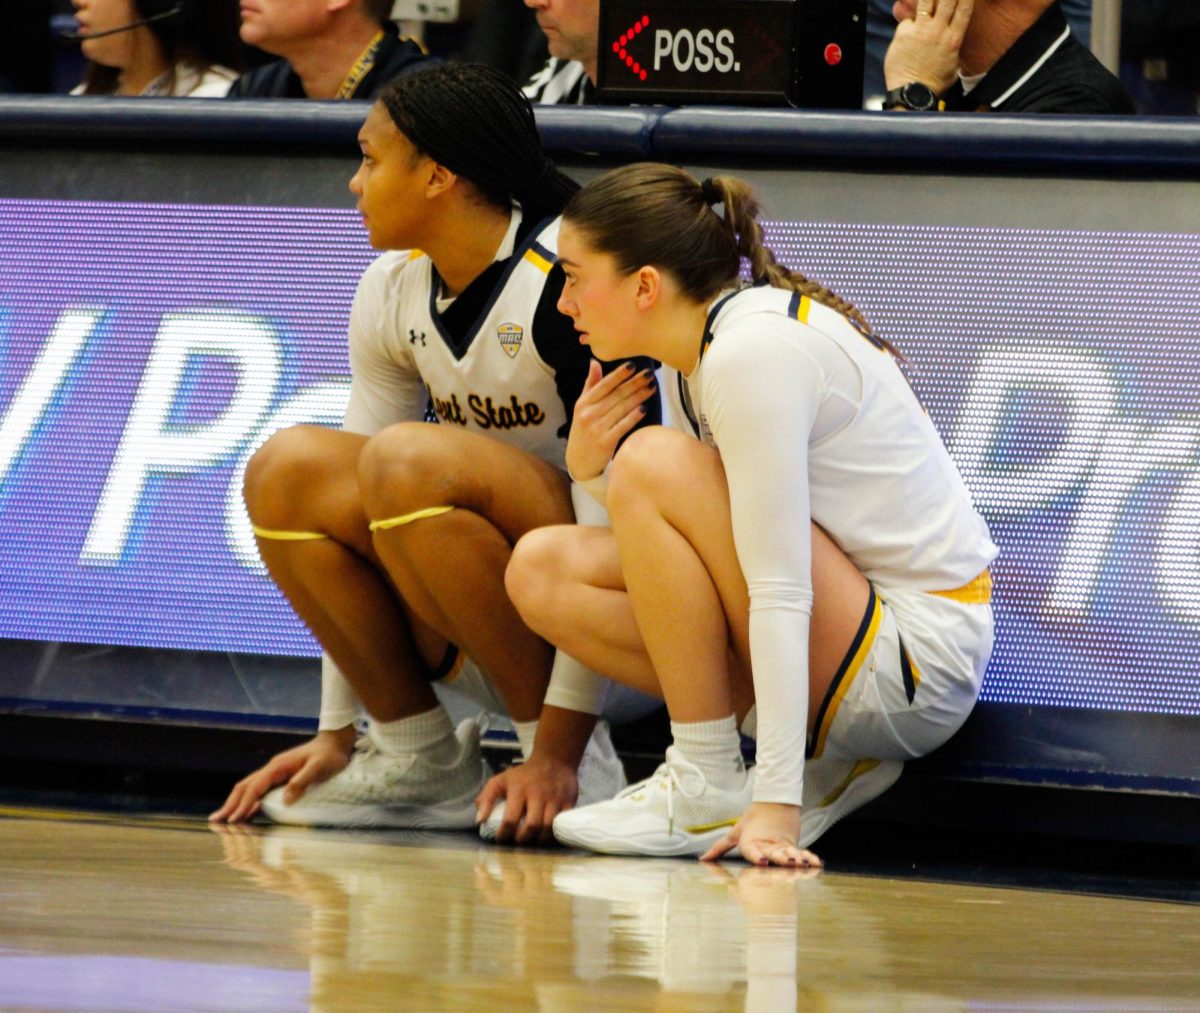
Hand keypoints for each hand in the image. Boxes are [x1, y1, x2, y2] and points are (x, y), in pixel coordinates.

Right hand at [208, 726, 355, 822]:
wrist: (335, 743)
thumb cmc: (329, 756)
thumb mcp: (320, 768)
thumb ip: (302, 782)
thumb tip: (285, 801)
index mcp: (278, 766)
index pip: (255, 787)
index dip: (243, 804)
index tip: (233, 819)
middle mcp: (272, 769)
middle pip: (245, 787)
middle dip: (230, 804)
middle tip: (215, 821)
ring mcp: (275, 774)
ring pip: (249, 789)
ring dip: (236, 804)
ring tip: (224, 821)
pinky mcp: (280, 778)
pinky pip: (260, 792)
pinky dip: (249, 803)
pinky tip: (246, 814)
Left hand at [475, 754, 581, 845]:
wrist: (554, 760)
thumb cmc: (524, 775)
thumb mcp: (501, 780)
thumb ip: (486, 798)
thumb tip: (479, 821)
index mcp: (519, 789)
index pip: (510, 819)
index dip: (504, 834)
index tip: (501, 838)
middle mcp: (538, 794)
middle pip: (532, 826)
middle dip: (523, 839)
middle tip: (518, 841)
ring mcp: (555, 798)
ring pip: (548, 828)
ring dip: (538, 839)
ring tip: (532, 840)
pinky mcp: (568, 802)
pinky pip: (562, 824)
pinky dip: (554, 834)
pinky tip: (546, 835)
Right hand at [565, 360, 656, 482]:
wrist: (579, 462)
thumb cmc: (583, 431)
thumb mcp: (581, 407)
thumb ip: (590, 385)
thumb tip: (594, 362)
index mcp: (583, 403)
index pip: (604, 385)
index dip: (619, 374)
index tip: (633, 365)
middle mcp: (589, 414)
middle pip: (616, 395)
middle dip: (634, 383)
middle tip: (649, 374)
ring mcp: (596, 428)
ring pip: (622, 408)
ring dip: (638, 396)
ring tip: (652, 387)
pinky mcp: (605, 442)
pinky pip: (623, 425)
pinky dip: (634, 416)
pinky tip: (645, 407)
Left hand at [701, 801, 822, 867]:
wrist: (773, 803)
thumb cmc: (752, 821)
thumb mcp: (735, 833)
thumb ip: (719, 848)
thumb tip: (703, 859)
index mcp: (751, 843)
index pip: (754, 851)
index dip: (757, 856)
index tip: (763, 861)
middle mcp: (767, 846)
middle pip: (774, 853)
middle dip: (781, 859)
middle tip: (789, 863)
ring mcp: (781, 845)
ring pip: (789, 853)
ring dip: (796, 859)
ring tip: (803, 863)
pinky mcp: (792, 844)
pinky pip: (801, 852)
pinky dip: (809, 857)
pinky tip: (817, 864)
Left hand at [883, 0, 973, 97]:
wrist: (912, 92)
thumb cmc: (934, 84)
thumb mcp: (953, 65)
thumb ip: (953, 47)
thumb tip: (953, 41)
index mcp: (953, 39)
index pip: (965, 10)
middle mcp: (938, 31)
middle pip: (947, 0)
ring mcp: (920, 30)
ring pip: (925, 2)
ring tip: (928, 1)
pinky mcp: (904, 34)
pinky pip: (907, 21)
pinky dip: (908, 24)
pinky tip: (908, 35)